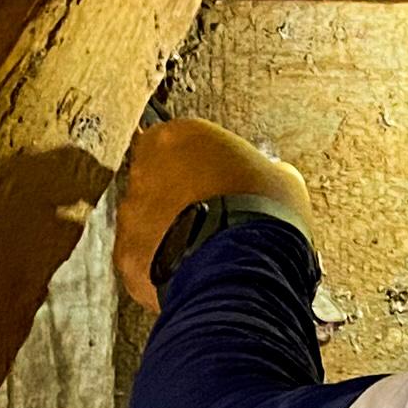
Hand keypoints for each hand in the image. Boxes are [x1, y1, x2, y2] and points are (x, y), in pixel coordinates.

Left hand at [117, 118, 310, 310]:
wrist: (243, 268)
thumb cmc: (262, 214)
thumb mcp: (280, 178)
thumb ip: (262, 168)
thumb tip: (269, 175)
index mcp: (180, 137)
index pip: (180, 142)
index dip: (200, 165)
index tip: (216, 180)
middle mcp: (146, 169)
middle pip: (156, 179)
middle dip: (177, 196)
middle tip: (209, 215)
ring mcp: (131, 213)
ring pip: (145, 220)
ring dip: (167, 231)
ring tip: (202, 249)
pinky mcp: (127, 254)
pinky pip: (142, 256)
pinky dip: (160, 263)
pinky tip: (190, 271)